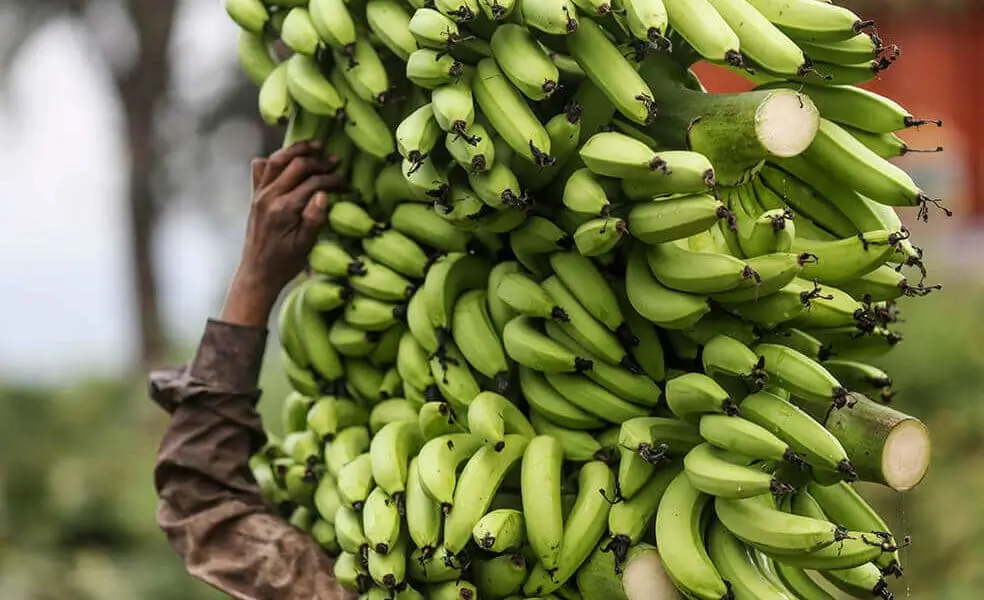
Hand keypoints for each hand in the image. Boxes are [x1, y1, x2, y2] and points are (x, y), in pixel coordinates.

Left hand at [221, 141, 343, 326]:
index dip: (331, 180)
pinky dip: (274, 159)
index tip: (345, 184)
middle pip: (295, 165)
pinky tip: (286, 159)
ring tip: (315, 146)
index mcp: (283, 209)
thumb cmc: (284, 263)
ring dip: (296, 151)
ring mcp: (259, 194)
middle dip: (318, 161)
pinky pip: (261, 169)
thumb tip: (323, 194)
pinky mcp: (255, 196)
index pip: (312, 183)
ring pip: (276, 160)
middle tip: (335, 160)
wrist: (257, 273)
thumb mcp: (305, 245)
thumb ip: (314, 218)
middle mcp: (268, 196)